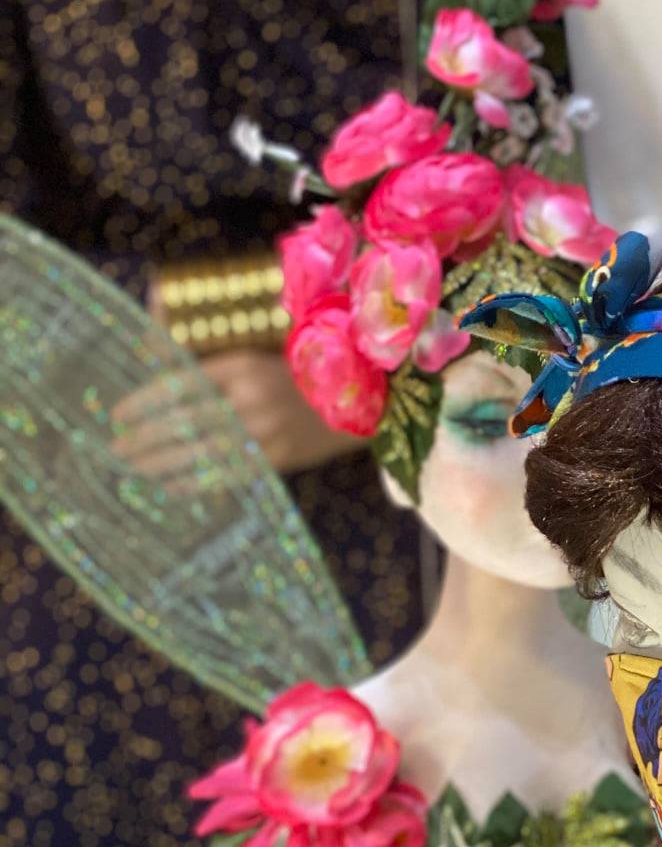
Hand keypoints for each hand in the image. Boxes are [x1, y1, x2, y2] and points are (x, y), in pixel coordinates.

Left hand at [109, 351, 361, 483]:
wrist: (359, 403)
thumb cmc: (296, 378)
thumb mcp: (256, 359)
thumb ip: (214, 365)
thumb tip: (156, 359)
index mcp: (243, 365)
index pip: (182, 384)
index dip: (146, 401)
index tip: (119, 413)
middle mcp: (253, 397)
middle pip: (186, 421)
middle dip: (146, 437)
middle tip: (118, 448)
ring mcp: (267, 431)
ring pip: (203, 452)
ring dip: (163, 463)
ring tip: (136, 469)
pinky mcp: (280, 458)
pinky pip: (228, 475)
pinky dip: (195, 483)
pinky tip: (171, 487)